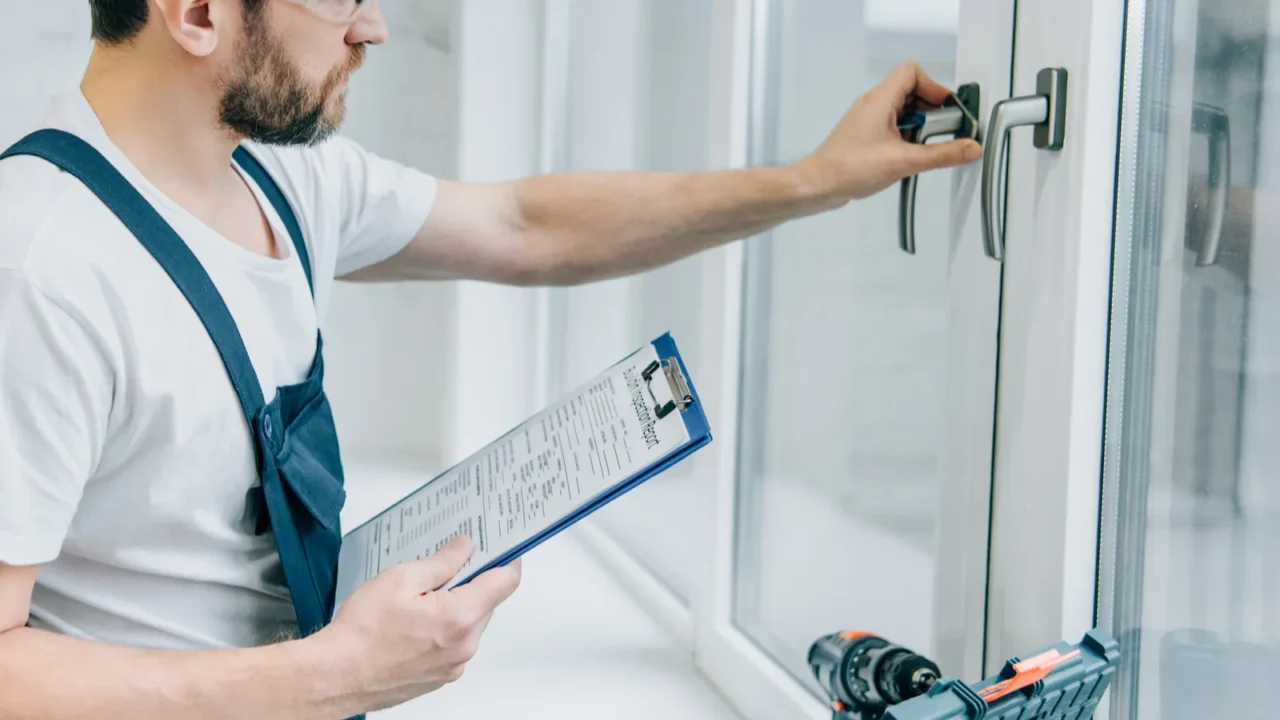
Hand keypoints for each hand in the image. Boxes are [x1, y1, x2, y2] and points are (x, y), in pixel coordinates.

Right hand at [318, 536, 522, 712]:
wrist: (335, 675)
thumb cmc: (362, 632)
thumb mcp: (401, 578)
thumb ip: (442, 562)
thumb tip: (465, 548)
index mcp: (460, 617)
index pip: (505, 582)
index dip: (507, 560)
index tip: (503, 548)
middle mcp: (464, 646)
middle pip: (486, 604)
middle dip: (471, 584)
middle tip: (441, 571)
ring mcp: (453, 665)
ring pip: (470, 625)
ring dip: (455, 608)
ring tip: (418, 602)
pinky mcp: (440, 677)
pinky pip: (454, 645)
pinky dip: (443, 630)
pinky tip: (414, 624)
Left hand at [797, 61, 983, 202]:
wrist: (818, 186)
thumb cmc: (848, 169)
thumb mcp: (904, 162)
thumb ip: (942, 154)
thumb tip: (970, 147)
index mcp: (880, 99)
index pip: (912, 72)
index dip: (934, 87)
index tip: (947, 111)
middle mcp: (873, 104)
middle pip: (911, 91)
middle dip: (931, 110)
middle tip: (941, 133)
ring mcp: (868, 119)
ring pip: (903, 110)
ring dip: (919, 126)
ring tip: (922, 148)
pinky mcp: (865, 134)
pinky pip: (893, 125)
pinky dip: (906, 136)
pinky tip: (907, 156)